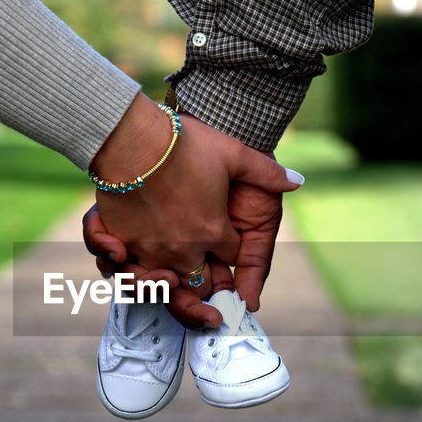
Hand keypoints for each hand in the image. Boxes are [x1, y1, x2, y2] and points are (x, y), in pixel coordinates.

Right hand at [87, 96, 300, 308]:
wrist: (132, 138)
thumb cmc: (183, 143)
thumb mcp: (233, 153)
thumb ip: (267, 172)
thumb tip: (298, 181)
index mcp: (215, 232)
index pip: (232, 256)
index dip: (231, 248)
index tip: (227, 240)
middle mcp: (186, 249)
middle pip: (202, 281)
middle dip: (208, 280)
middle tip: (209, 279)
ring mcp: (153, 250)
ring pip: (168, 283)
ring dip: (175, 282)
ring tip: (176, 276)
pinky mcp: (124, 244)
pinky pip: (132, 273)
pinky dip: (137, 273)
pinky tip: (140, 264)